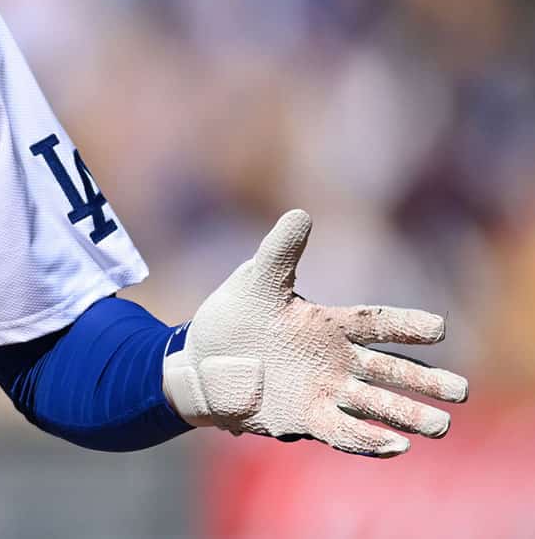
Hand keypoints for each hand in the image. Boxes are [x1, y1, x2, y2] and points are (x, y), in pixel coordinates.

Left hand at [162, 210, 468, 456]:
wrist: (201, 362)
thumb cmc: (235, 315)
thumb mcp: (256, 281)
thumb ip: (280, 251)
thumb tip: (300, 214)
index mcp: (329, 324)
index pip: (376, 323)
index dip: (406, 325)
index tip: (440, 328)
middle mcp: (337, 361)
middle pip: (390, 371)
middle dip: (425, 381)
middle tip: (460, 390)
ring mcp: (325, 392)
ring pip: (377, 405)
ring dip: (409, 415)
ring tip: (442, 426)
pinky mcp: (307, 420)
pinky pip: (344, 432)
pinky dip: (369, 441)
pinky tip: (396, 447)